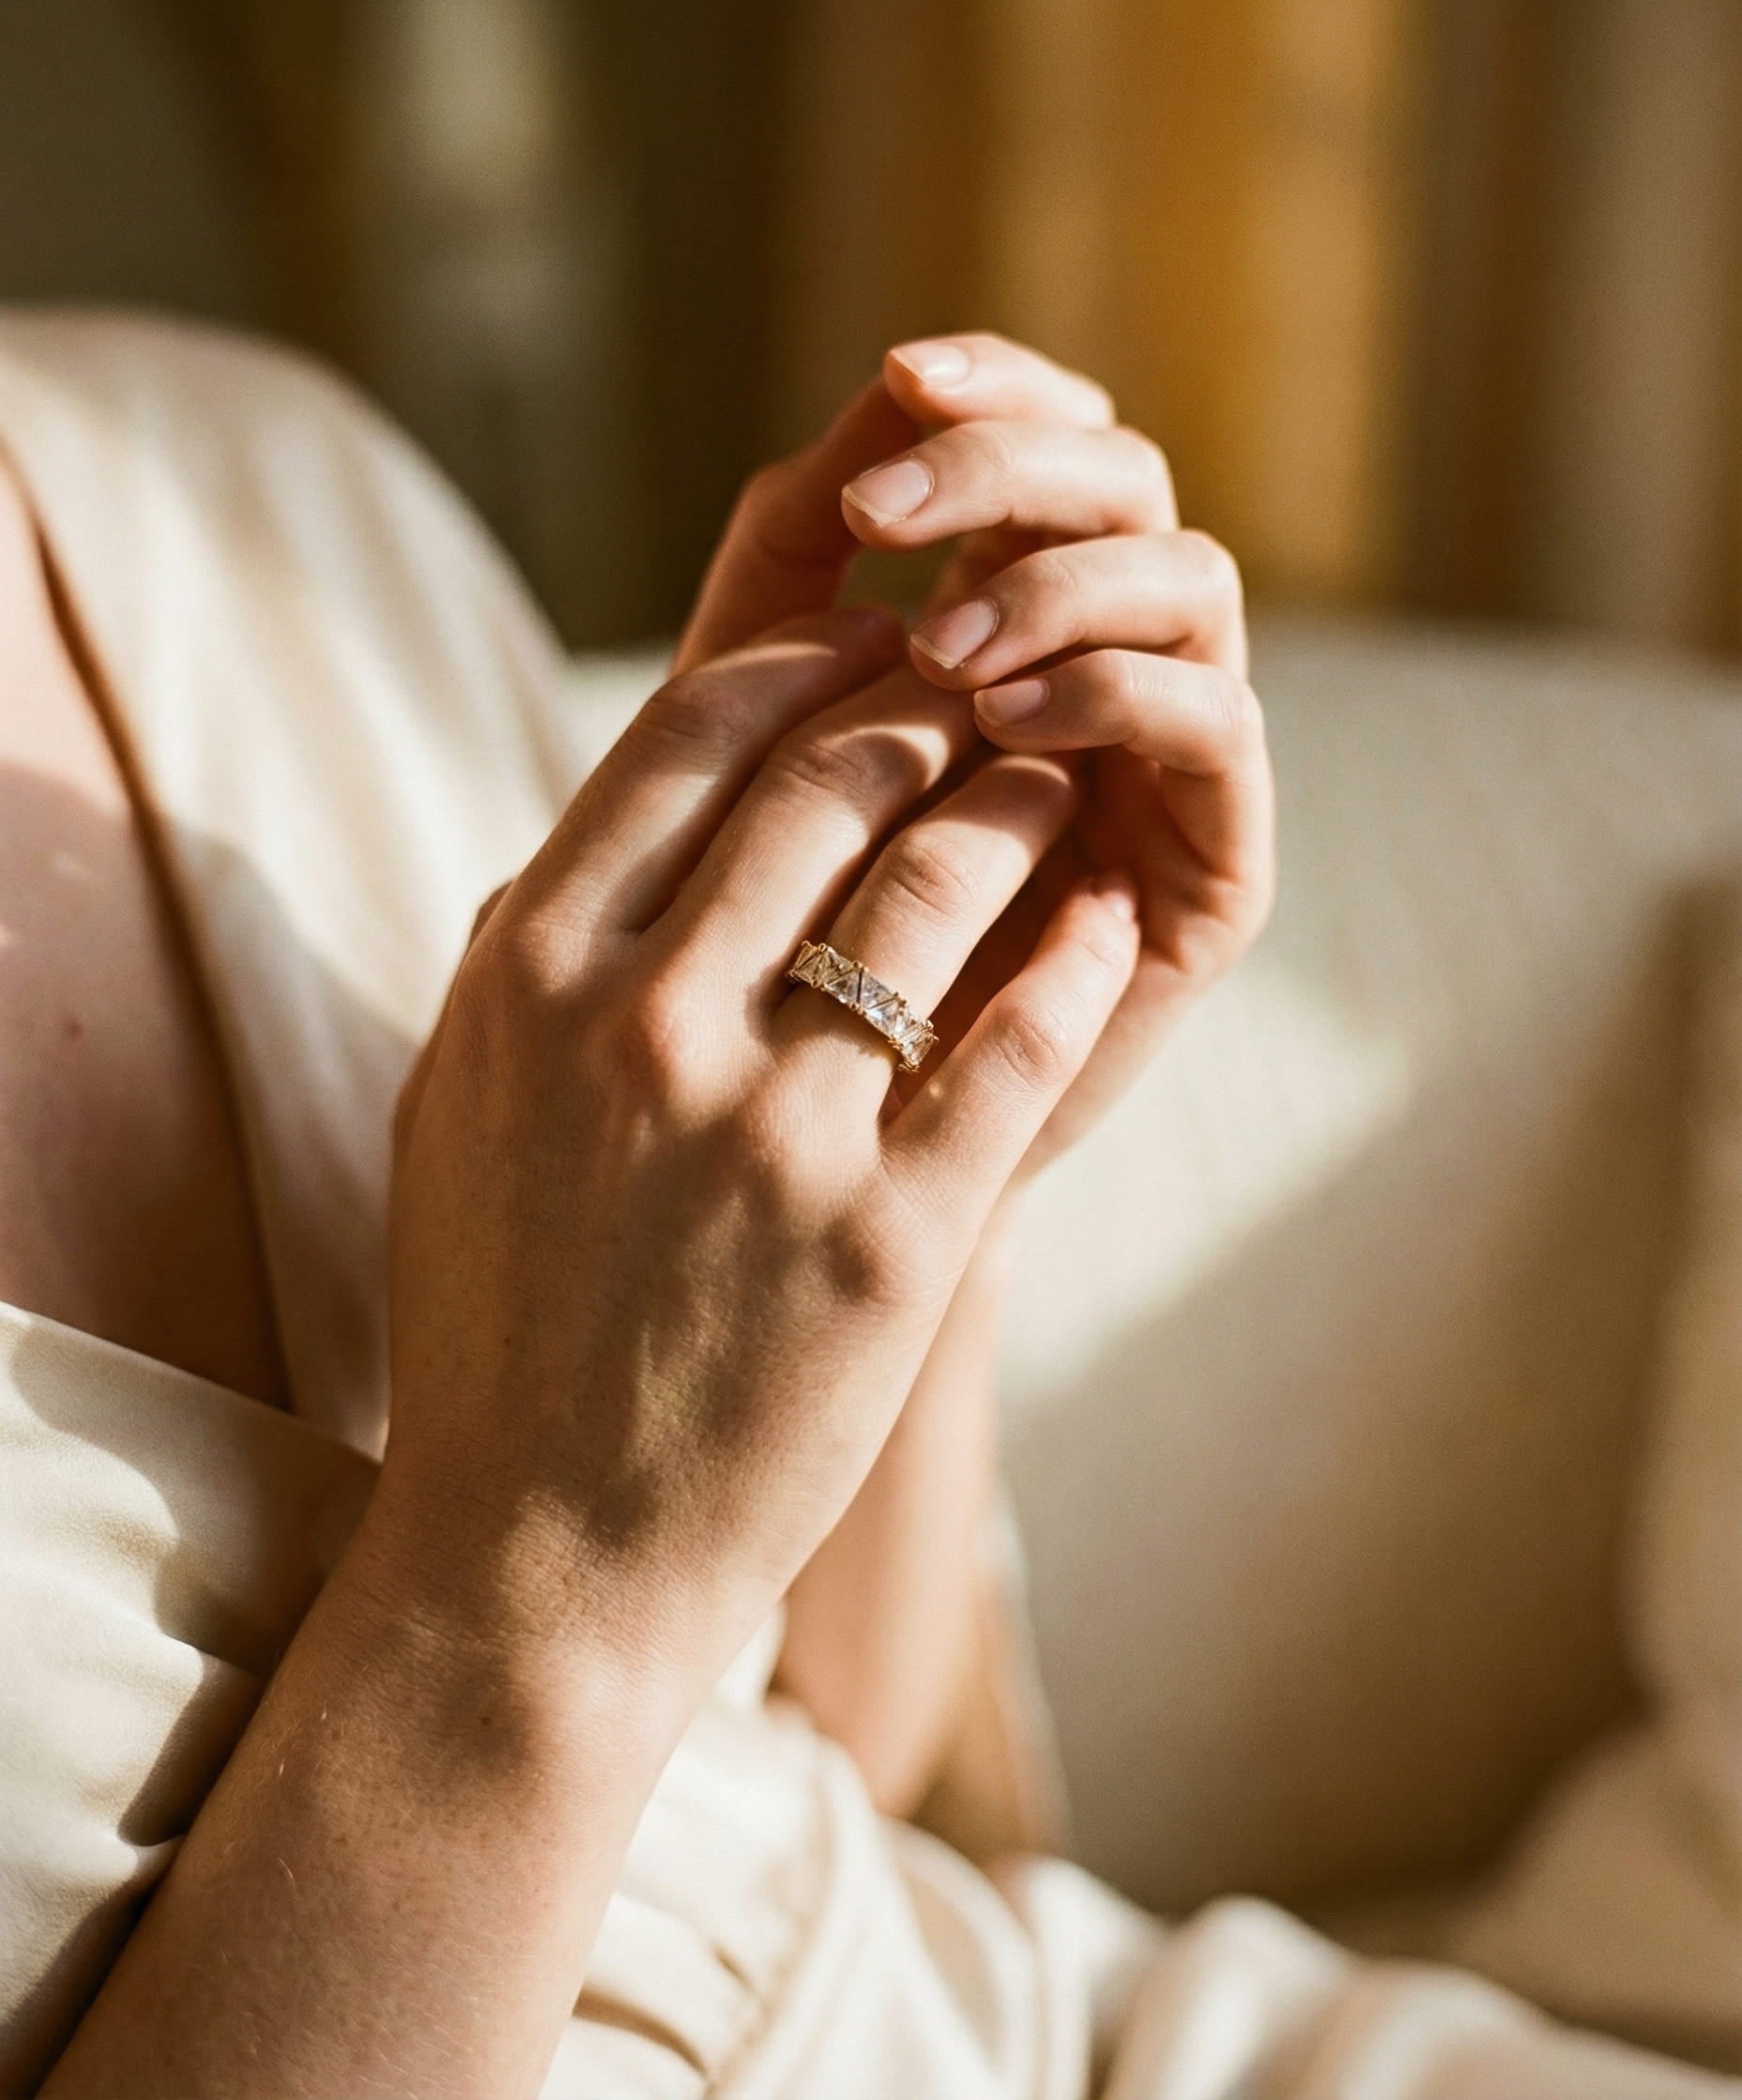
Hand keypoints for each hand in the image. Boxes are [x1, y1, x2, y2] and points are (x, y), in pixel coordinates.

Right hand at [382, 614, 1140, 1683]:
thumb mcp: (455, 1104)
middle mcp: (647, 1024)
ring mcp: (777, 1130)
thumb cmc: (495, 1322)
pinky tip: (1105, 915)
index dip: (804, 659)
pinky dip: (1076, 954)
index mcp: (532, 971)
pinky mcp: (893, 1237)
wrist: (538, 1557)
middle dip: (931, 702)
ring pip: (939, 881)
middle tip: (990, 682)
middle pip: (831, 779)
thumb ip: (517, 950)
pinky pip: (1018, 1040)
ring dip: (1021, 799)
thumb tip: (592, 831)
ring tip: (1063, 773)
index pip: (693, 733)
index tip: (870, 639)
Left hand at [675, 333, 1273, 1176]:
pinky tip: (1001, 723)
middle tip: (887, 515)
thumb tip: (863, 406)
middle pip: (1126, 479)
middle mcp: (1107, 661)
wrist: (813, 1139)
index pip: (1047, 433)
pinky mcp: (1214, 868)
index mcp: (1011, 605)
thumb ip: (789, 570)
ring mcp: (1169, 760)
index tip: (891, 381)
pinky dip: (1117, 694)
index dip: (990, 386)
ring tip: (936, 651)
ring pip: (1192, 581)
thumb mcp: (745, 724)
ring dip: (1062, 583)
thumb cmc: (763, 924)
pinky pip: (1218, 728)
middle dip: (1012, 466)